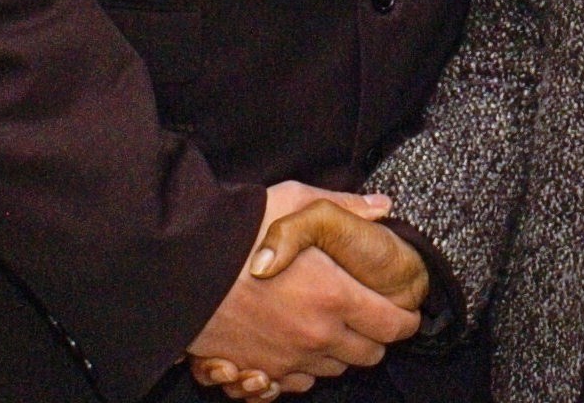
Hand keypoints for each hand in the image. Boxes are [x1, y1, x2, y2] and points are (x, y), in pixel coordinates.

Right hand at [187, 184, 427, 397]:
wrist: (178, 267)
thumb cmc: (237, 231)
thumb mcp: (294, 201)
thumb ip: (343, 207)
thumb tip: (381, 208)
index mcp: (335, 295)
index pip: (393, 324)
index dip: (405, 316)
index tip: (405, 308)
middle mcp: (317, 335)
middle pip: (369, 354)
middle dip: (374, 336)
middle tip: (368, 315)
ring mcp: (287, 358)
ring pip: (334, 370)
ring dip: (339, 352)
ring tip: (331, 324)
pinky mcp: (258, 370)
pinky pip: (297, 383)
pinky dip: (304, 367)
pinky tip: (297, 342)